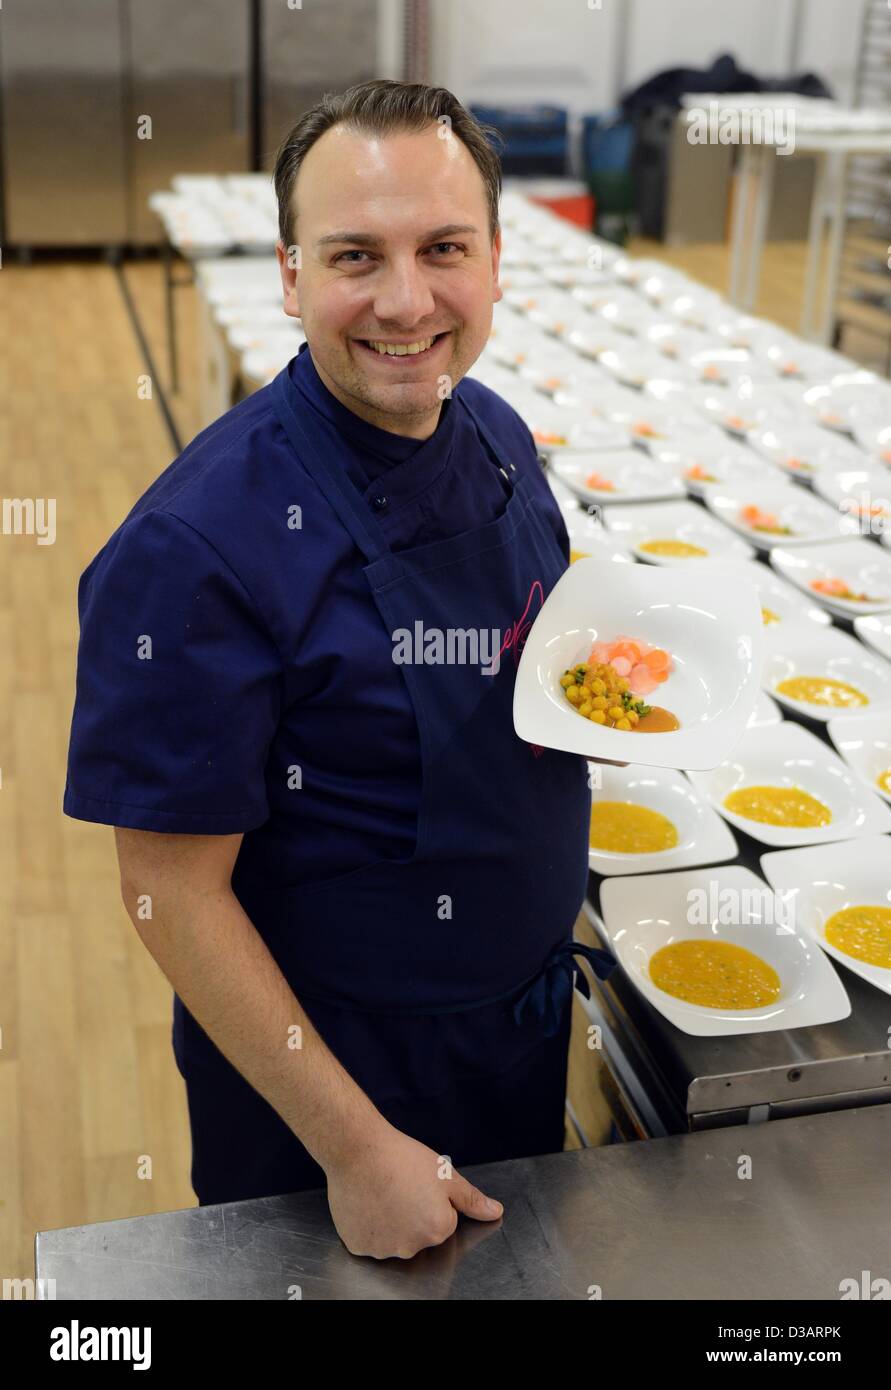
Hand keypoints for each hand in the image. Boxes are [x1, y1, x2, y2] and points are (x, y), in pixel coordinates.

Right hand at [325, 1121, 502, 1259]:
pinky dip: (369, 1226)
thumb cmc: (401, 1158)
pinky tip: (367, 1202)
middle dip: (414, 1214)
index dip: (433, 1200)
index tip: (419, 1184)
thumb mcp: (445, 1174)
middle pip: (419, 1234)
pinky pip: (370, 1240)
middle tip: (401, 1187)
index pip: (444, 1221)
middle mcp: (411, 1247)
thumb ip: (472, 1199)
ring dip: (391, 1222)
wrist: (358, 1149)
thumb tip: (495, 1212)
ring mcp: (383, 1250)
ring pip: (394, 1238)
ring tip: (382, 1192)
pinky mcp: (358, 1246)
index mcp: (438, 1229)